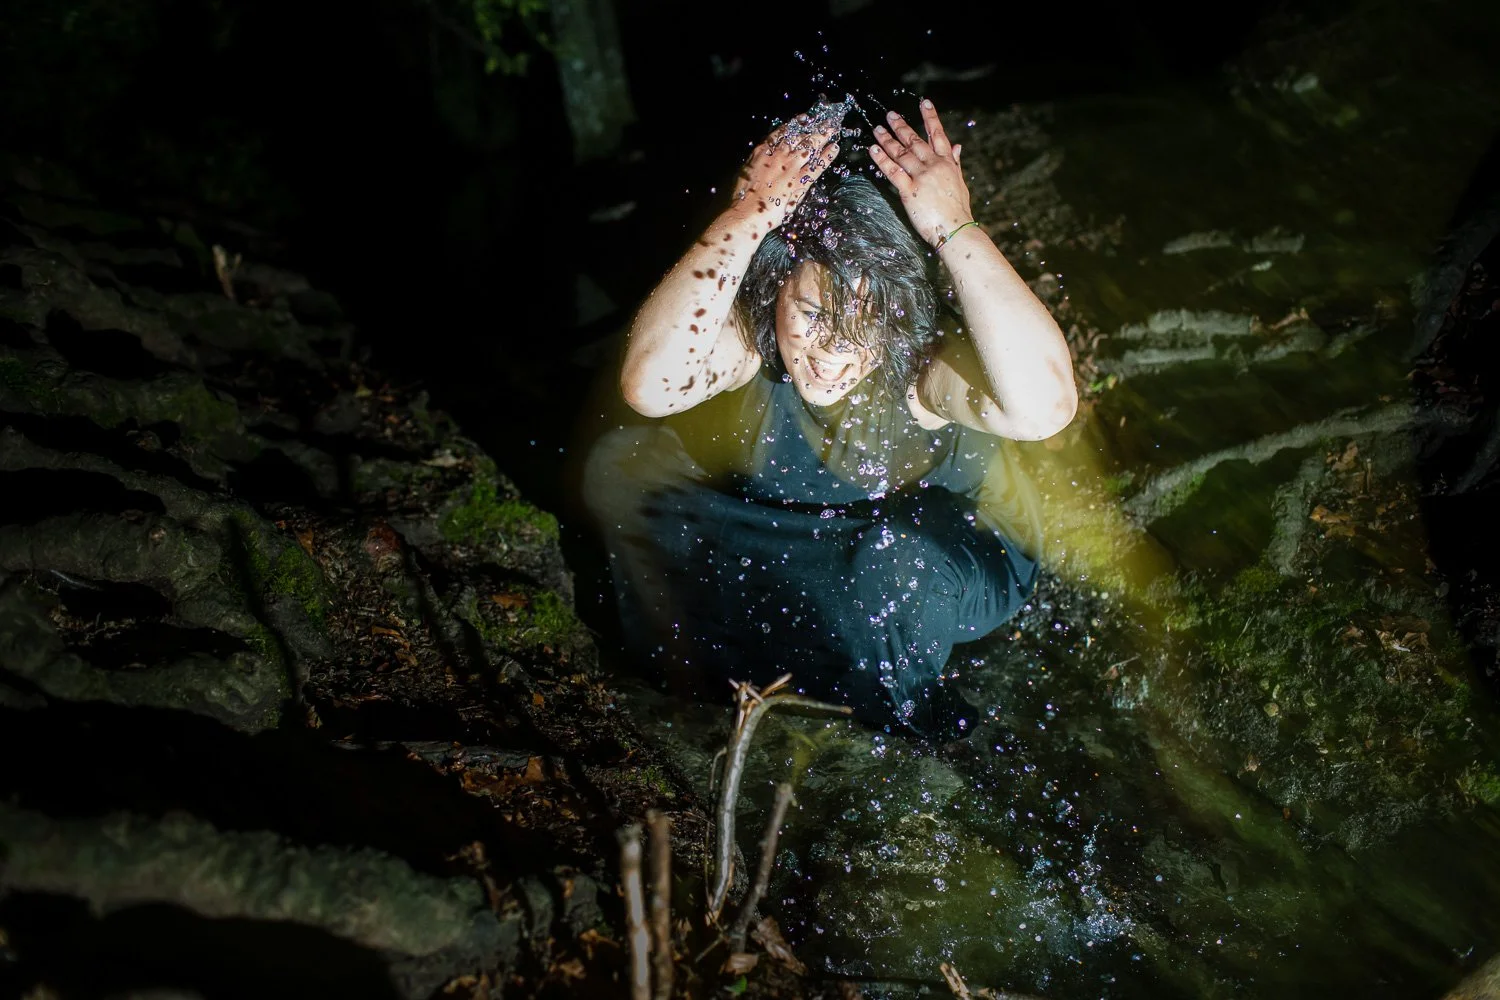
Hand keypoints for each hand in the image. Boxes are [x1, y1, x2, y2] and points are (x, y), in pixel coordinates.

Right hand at [731, 116, 840, 232]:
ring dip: (822, 135)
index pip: (781, 133)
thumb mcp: (744, 172)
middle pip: (799, 136)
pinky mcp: (800, 181)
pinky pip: (817, 165)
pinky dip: (827, 156)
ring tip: (831, 129)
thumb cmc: (741, 197)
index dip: (794, 125)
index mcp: (763, 152)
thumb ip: (755, 163)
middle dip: (812, 127)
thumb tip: (760, 159)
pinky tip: (834, 148)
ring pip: (810, 146)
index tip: (803, 119)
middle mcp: (779, 155)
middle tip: (824, 121)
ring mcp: (791, 167)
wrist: (747, 211)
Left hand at [868, 100, 972, 246]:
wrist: (956, 229)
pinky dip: (882, 159)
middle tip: (890, 115)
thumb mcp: (960, 183)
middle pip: (915, 141)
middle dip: (901, 126)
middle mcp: (934, 165)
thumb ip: (956, 163)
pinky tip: (873, 149)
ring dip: (887, 139)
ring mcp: (921, 176)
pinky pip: (893, 171)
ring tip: (877, 129)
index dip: (931, 117)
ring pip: (902, 153)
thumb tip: (958, 146)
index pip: (939, 135)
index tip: (924, 102)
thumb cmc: (958, 210)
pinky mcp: (910, 190)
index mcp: (947, 163)